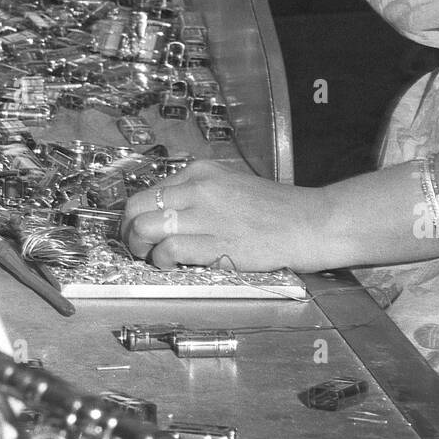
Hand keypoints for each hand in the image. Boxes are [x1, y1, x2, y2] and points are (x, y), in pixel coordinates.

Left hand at [121, 160, 327, 273]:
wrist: (310, 222)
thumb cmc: (274, 210)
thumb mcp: (230, 187)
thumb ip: (197, 196)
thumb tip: (165, 216)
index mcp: (200, 172)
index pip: (148, 192)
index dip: (137, 216)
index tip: (142, 232)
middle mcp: (198, 188)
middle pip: (136, 207)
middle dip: (129, 232)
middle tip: (139, 248)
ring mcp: (206, 214)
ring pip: (144, 227)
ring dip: (140, 249)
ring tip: (155, 259)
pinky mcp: (215, 242)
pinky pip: (168, 249)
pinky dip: (162, 261)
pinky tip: (174, 266)